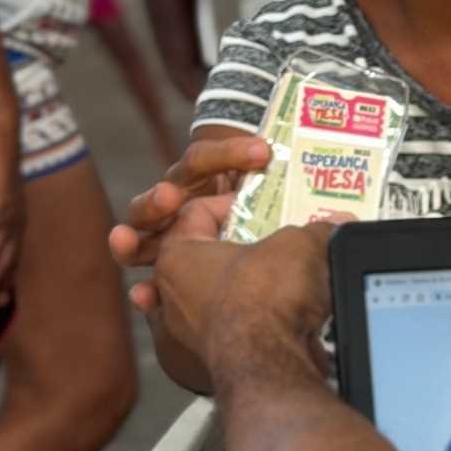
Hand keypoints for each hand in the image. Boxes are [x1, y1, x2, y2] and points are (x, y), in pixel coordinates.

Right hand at [109, 133, 273, 310]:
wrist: (234, 243)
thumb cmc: (253, 206)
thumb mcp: (264, 197)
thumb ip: (279, 190)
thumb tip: (327, 197)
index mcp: (199, 174)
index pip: (203, 158)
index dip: (229, 153)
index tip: (262, 153)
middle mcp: (175, 198)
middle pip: (161, 194)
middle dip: (161, 197)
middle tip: (169, 198)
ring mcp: (162, 232)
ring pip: (141, 231)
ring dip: (133, 238)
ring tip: (123, 240)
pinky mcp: (162, 268)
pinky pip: (148, 280)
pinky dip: (146, 291)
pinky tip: (143, 297)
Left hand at [152, 217, 339, 382]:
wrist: (270, 365)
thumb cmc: (268, 294)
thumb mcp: (301, 243)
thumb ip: (317, 229)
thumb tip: (337, 224)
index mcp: (177, 256)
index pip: (195, 214)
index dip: (231, 204)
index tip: (257, 208)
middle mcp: (167, 298)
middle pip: (196, 263)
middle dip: (229, 255)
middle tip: (262, 250)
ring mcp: (177, 341)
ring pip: (201, 306)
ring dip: (228, 298)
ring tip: (265, 293)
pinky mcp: (196, 373)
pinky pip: (214, 342)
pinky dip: (234, 334)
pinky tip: (262, 331)